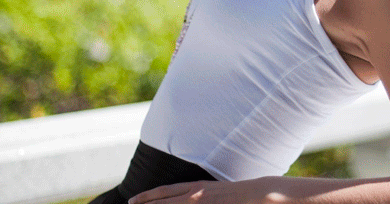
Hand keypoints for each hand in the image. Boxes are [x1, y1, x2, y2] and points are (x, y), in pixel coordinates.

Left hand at [128, 179, 273, 203]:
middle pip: (164, 201)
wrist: (257, 193)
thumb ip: (197, 193)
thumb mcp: (213, 189)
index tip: (133, 200)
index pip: (166, 191)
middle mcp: (195, 195)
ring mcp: (201, 203)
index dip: (148, 196)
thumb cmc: (236, 193)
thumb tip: (185, 198)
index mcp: (196, 187)